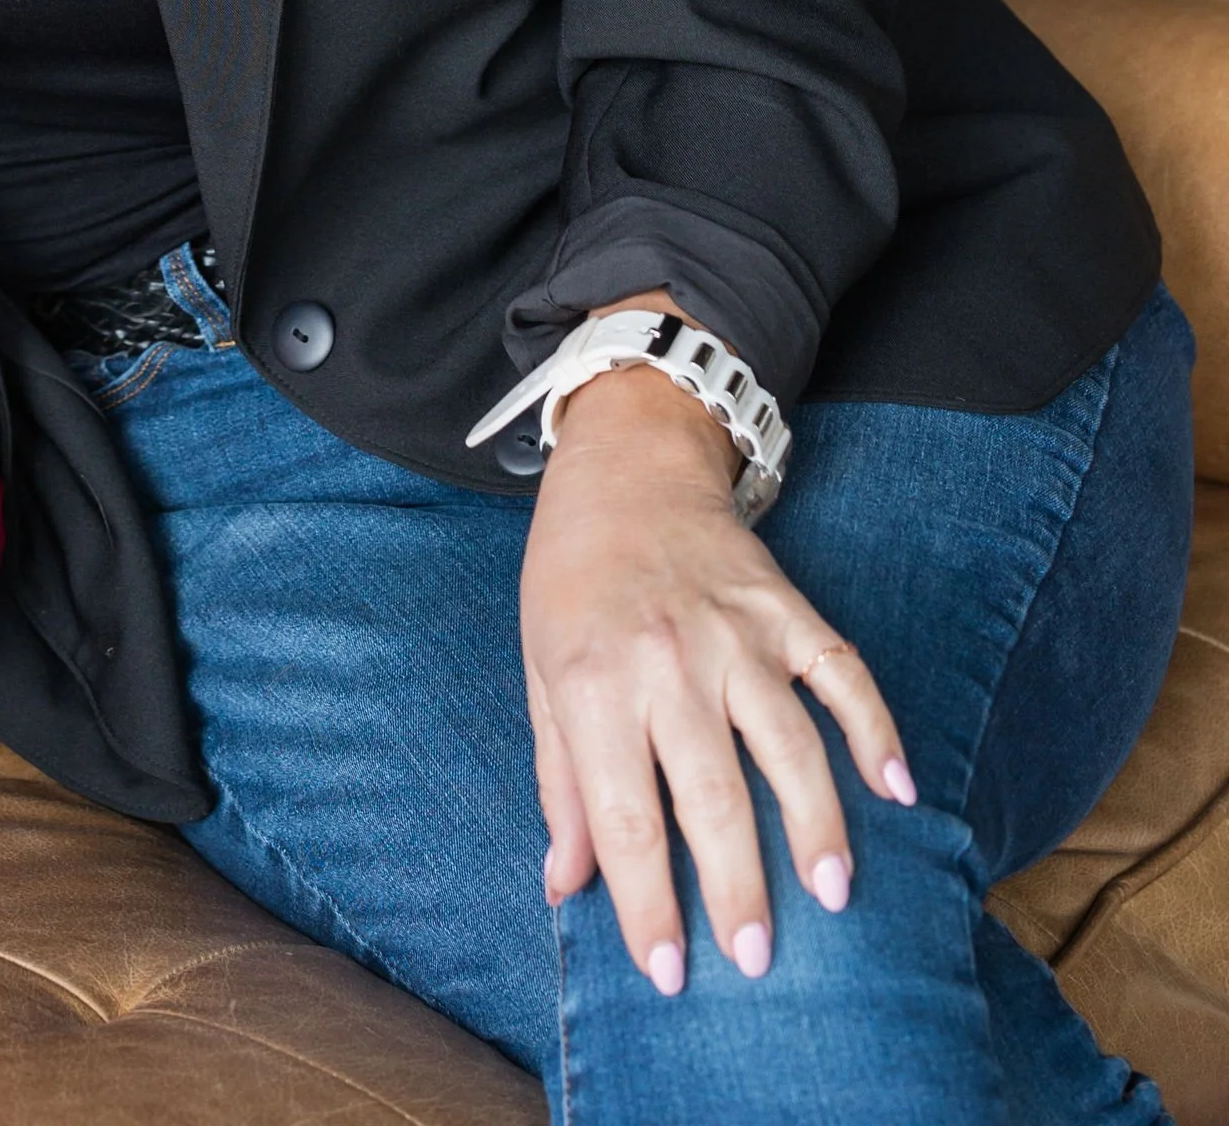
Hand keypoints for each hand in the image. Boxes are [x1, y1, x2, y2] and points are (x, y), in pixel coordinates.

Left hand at [520, 348, 913, 994]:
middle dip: (736, 884)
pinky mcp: (786, 606)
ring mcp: (735, 630)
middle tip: (756, 958)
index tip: (666, 973)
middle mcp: (667, 658)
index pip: (624, 813)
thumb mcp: (540, 673)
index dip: (645, 900)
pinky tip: (900, 787)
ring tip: (836, 896)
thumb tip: (567, 887)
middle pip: (711, 791)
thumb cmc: (570, 581)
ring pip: (786, 741)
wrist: (624, 466)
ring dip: (815, 823)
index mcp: (594, 680)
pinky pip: (841, 672)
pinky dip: (875, 727)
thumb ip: (560, 782)